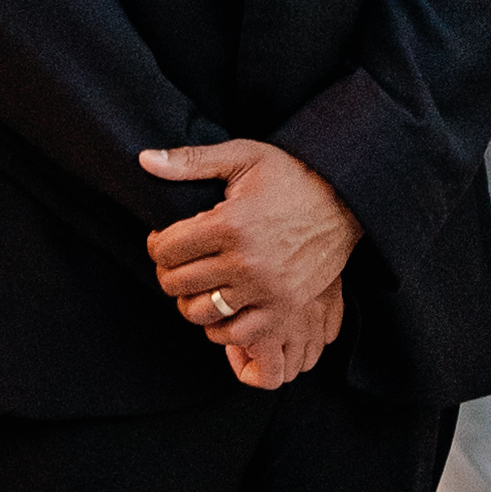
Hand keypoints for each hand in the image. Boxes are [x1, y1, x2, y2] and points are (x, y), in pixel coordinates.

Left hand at [142, 138, 361, 390]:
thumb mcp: (243, 156)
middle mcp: (246, 261)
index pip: (165, 250)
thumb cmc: (291, 176)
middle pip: (176, 283)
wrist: (345, 200)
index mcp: (230, 224)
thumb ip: (190, 161)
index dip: (157, 244)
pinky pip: (236, 335)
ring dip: (190, 300)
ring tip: (199, 283)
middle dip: (169, 272)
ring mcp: (266, 290)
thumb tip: (144, 160)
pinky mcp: (285, 308)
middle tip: (180, 261)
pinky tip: (222, 306)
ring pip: (199, 313)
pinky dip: (220, 327)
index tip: (165, 239)